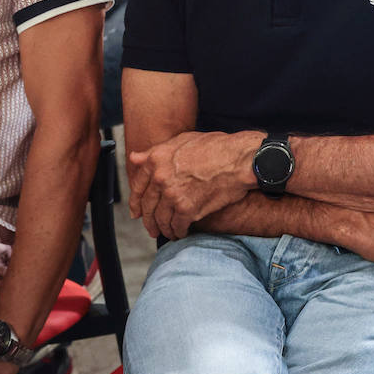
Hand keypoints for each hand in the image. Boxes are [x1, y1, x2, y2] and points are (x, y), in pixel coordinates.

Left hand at [127, 130, 259, 238]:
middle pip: (148, 206)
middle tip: (152, 228)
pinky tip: (181, 232)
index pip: (138, 187)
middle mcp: (160, 177)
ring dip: (164, 229)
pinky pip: (177, 226)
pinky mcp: (187, 209)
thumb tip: (135, 157)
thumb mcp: (182, 140)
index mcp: (156, 159)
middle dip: (149, 220)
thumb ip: (155, 152)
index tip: (137, 212)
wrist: (239, 160)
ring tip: (168, 232)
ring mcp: (172, 194)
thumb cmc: (216, 147)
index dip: (136, 202)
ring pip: (161, 219)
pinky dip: (178, 232)